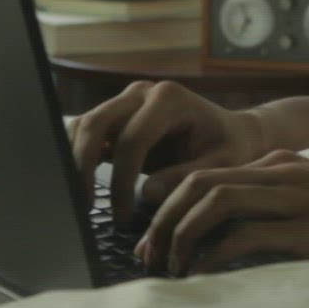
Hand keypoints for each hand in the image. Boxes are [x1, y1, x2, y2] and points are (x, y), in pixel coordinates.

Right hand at [68, 81, 269, 218]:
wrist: (233, 134)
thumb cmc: (231, 149)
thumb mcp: (220, 166)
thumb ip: (185, 178)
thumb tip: (145, 193)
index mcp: (169, 99)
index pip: (132, 139)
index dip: (121, 179)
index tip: (123, 214)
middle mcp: (143, 93)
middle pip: (96, 123)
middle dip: (84, 166)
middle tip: (86, 207)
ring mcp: (126, 102)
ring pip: (84, 125)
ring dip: (75, 161)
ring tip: (81, 200)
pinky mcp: (118, 117)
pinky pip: (87, 132)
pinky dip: (78, 157)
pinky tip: (82, 188)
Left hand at [134, 150, 308, 277]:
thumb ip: (278, 209)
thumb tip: (229, 242)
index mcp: (281, 163)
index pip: (206, 173)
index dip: (168, 204)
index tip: (152, 238)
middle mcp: (282, 172)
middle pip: (198, 182)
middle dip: (162, 218)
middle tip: (146, 255)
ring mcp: (296, 198)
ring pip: (214, 202)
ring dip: (180, 235)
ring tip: (168, 267)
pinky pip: (245, 236)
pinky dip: (213, 255)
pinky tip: (201, 275)